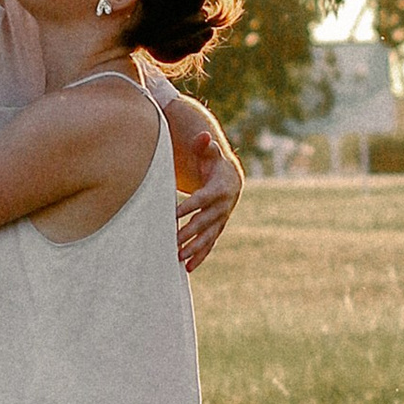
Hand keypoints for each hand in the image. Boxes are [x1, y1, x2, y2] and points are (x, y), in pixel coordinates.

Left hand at [171, 109, 243, 270]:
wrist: (231, 179)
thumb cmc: (213, 162)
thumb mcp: (210, 152)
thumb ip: (205, 145)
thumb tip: (203, 135)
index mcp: (219, 189)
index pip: (202, 199)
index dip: (188, 206)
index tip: (173, 214)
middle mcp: (222, 207)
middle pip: (204, 222)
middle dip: (189, 232)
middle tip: (172, 241)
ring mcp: (220, 220)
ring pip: (207, 237)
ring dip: (194, 248)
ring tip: (178, 258)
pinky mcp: (217, 230)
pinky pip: (209, 245)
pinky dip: (200, 256)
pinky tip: (188, 268)